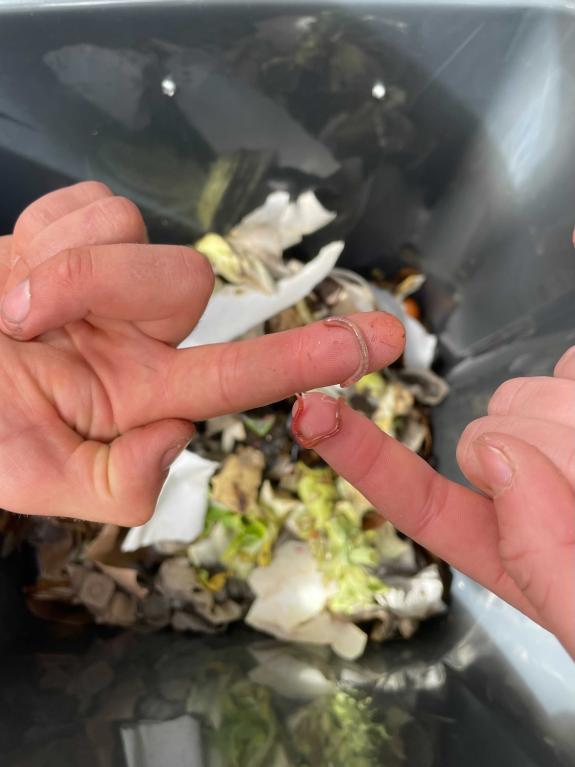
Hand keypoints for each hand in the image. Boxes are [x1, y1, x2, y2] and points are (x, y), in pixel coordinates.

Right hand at [0, 182, 404, 524]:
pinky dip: (41, 231)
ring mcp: (107, 281)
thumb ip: (118, 484)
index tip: (381, 341)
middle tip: (22, 314)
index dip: (312, 358)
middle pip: (187, 281)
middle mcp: (134, 335)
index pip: (243, 374)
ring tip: (4, 302)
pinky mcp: (74, 231)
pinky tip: (12, 266)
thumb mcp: (34, 477)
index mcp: (138, 394)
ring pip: (135, 232)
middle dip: (103, 283)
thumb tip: (185, 435)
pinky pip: (90, 203)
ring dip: (59, 264)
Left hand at [291, 353, 574, 656]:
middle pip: (482, 436)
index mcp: (507, 551)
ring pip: (520, 399)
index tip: (310, 415)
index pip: (418, 501)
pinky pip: (565, 369)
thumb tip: (498, 462)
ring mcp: (552, 438)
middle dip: (536, 450)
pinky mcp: (574, 396)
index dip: (361, 459)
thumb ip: (545, 557)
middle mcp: (521, 490)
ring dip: (566, 419)